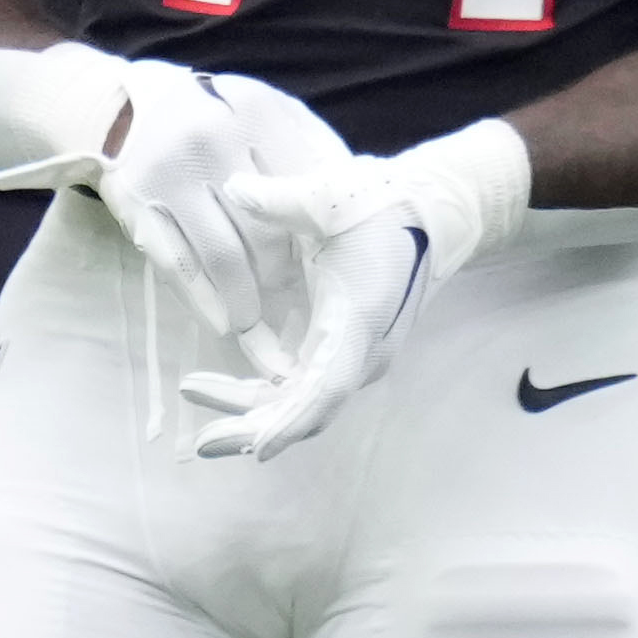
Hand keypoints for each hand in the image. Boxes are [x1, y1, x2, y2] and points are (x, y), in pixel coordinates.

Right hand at [30, 64, 310, 352]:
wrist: (120, 104)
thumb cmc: (210, 113)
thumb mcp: (261, 109)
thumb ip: (306, 145)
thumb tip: (348, 202)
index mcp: (256, 111)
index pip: (303, 190)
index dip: (319, 237)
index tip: (329, 265)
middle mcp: (211, 139)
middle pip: (266, 230)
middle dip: (284, 274)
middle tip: (293, 296)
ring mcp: (169, 174)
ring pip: (223, 257)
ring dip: (247, 300)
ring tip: (258, 317)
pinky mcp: (137, 204)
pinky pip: (178, 266)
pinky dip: (204, 302)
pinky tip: (223, 321)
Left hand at [174, 120, 530, 462]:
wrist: (437, 211)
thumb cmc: (387, 204)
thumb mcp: (331, 196)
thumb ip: (280, 199)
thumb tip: (232, 188)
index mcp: (358, 319)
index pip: (325, 388)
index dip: (289, 422)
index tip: (254, 448)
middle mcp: (362, 350)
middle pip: (306, 409)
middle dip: (252, 427)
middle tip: (200, 442)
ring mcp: (358, 354)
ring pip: (303, 402)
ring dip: (254, 412)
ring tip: (200, 398)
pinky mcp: (350, 347)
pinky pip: (307, 386)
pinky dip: (271, 396)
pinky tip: (233, 389)